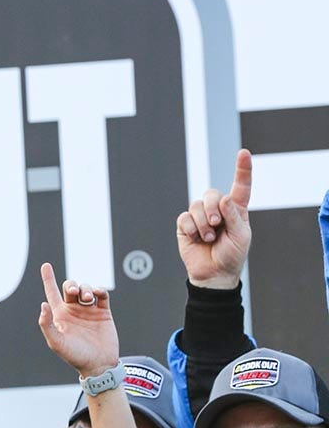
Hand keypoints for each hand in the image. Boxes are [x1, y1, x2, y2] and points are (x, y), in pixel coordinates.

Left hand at [38, 263, 119, 376]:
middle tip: (75, 292)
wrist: (98, 364)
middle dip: (71, 285)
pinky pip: (102, 294)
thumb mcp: (56, 342)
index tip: (45, 265)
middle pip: (70, 287)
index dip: (48, 278)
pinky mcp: (103, 312)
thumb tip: (43, 304)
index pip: (52, 293)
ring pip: (85, 289)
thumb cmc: (74, 355)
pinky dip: (99, 290)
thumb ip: (47, 324)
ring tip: (88, 298)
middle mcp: (73, 310)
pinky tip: (97, 294)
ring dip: (85, 289)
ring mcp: (89, 310)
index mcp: (59, 315)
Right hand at [176, 149, 251, 288]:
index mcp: (236, 210)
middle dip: (212, 208)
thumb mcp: (241, 236)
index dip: (242, 169)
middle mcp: (217, 210)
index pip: (240, 187)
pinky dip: (191, 228)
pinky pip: (184, 217)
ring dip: (203, 223)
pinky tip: (197, 238)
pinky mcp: (185, 226)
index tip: (243, 153)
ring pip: (196, 205)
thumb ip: (234, 216)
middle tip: (216, 224)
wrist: (213, 274)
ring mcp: (200, 217)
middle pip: (211, 193)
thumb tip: (223, 199)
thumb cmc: (231, 255)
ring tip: (208, 237)